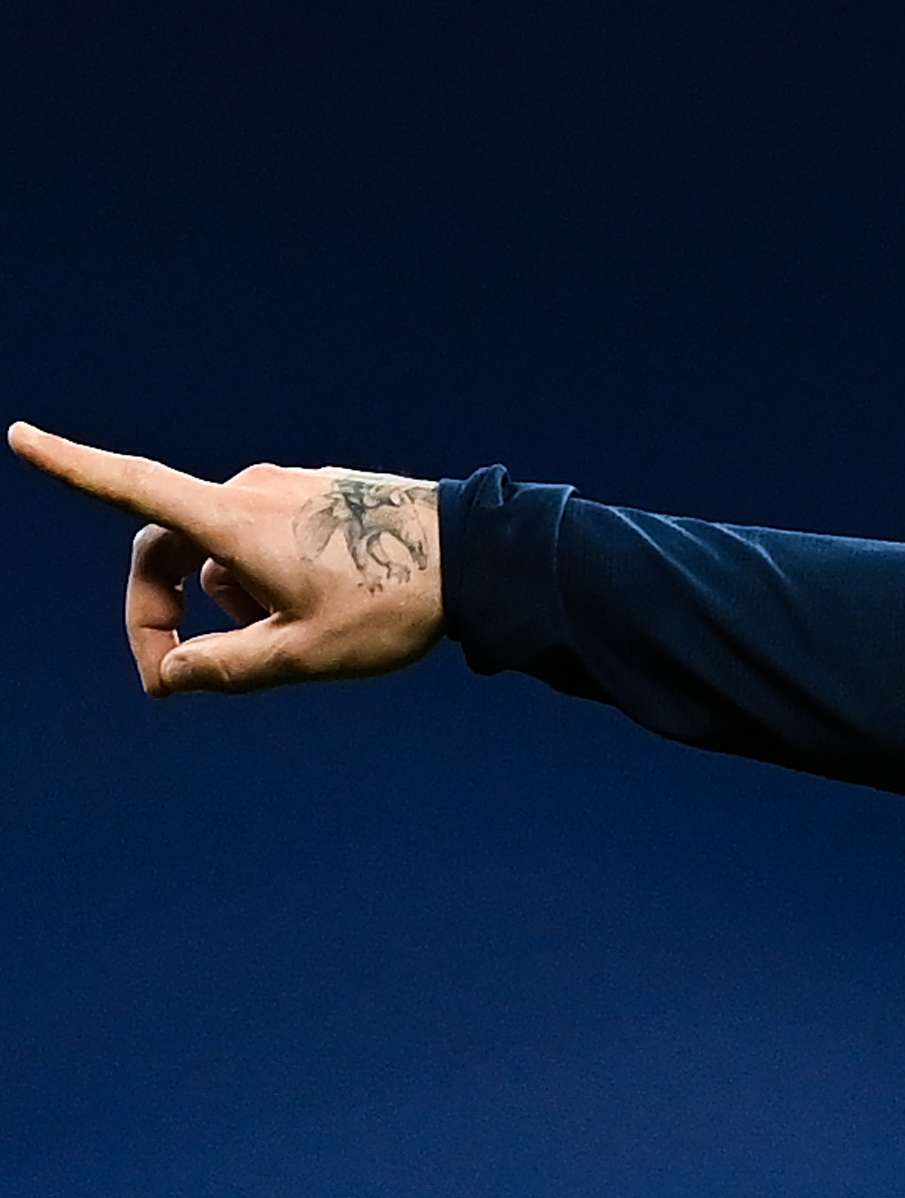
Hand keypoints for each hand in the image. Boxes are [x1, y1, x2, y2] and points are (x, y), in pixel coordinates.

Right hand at [10, 421, 447, 696]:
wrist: (483, 558)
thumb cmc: (394, 604)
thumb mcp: (303, 654)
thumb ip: (225, 668)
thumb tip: (170, 674)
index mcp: (234, 519)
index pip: (131, 486)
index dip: (71, 465)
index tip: (20, 436)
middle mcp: (251, 490)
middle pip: (168, 547)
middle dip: (159, 610)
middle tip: (175, 677)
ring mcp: (286, 489)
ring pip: (221, 552)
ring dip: (223, 603)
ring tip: (278, 643)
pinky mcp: (318, 497)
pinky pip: (263, 540)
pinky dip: (260, 581)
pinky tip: (311, 615)